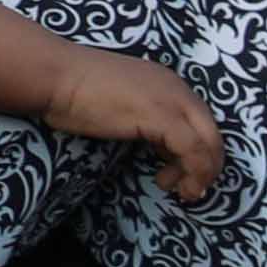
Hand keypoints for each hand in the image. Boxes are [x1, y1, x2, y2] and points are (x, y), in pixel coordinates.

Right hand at [45, 47, 226, 203]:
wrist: (54, 76)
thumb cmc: (75, 92)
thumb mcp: (125, 106)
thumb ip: (149, 122)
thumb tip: (163, 149)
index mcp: (169, 84)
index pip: (200, 122)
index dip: (198, 152)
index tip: (180, 173)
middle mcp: (177, 89)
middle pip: (212, 134)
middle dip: (206, 167)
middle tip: (189, 188)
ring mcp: (171, 101)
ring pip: (207, 144)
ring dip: (200, 174)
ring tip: (182, 191)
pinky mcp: (161, 116)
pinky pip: (192, 150)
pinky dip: (192, 172)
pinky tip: (173, 184)